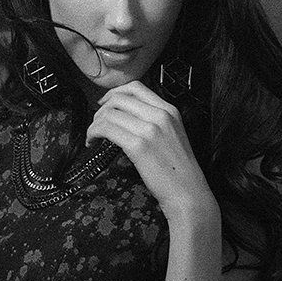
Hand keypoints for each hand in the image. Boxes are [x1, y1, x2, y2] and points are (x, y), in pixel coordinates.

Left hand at [85, 81, 216, 219]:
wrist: (188, 193)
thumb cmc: (178, 170)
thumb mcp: (172, 134)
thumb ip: (153, 120)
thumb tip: (125, 115)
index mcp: (170, 110)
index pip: (136, 88)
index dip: (114, 93)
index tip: (104, 103)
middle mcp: (160, 115)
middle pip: (119, 98)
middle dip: (101, 109)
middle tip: (96, 124)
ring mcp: (150, 129)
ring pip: (109, 113)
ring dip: (94, 123)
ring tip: (93, 136)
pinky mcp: (139, 145)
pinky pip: (106, 129)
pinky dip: (93, 133)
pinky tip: (93, 142)